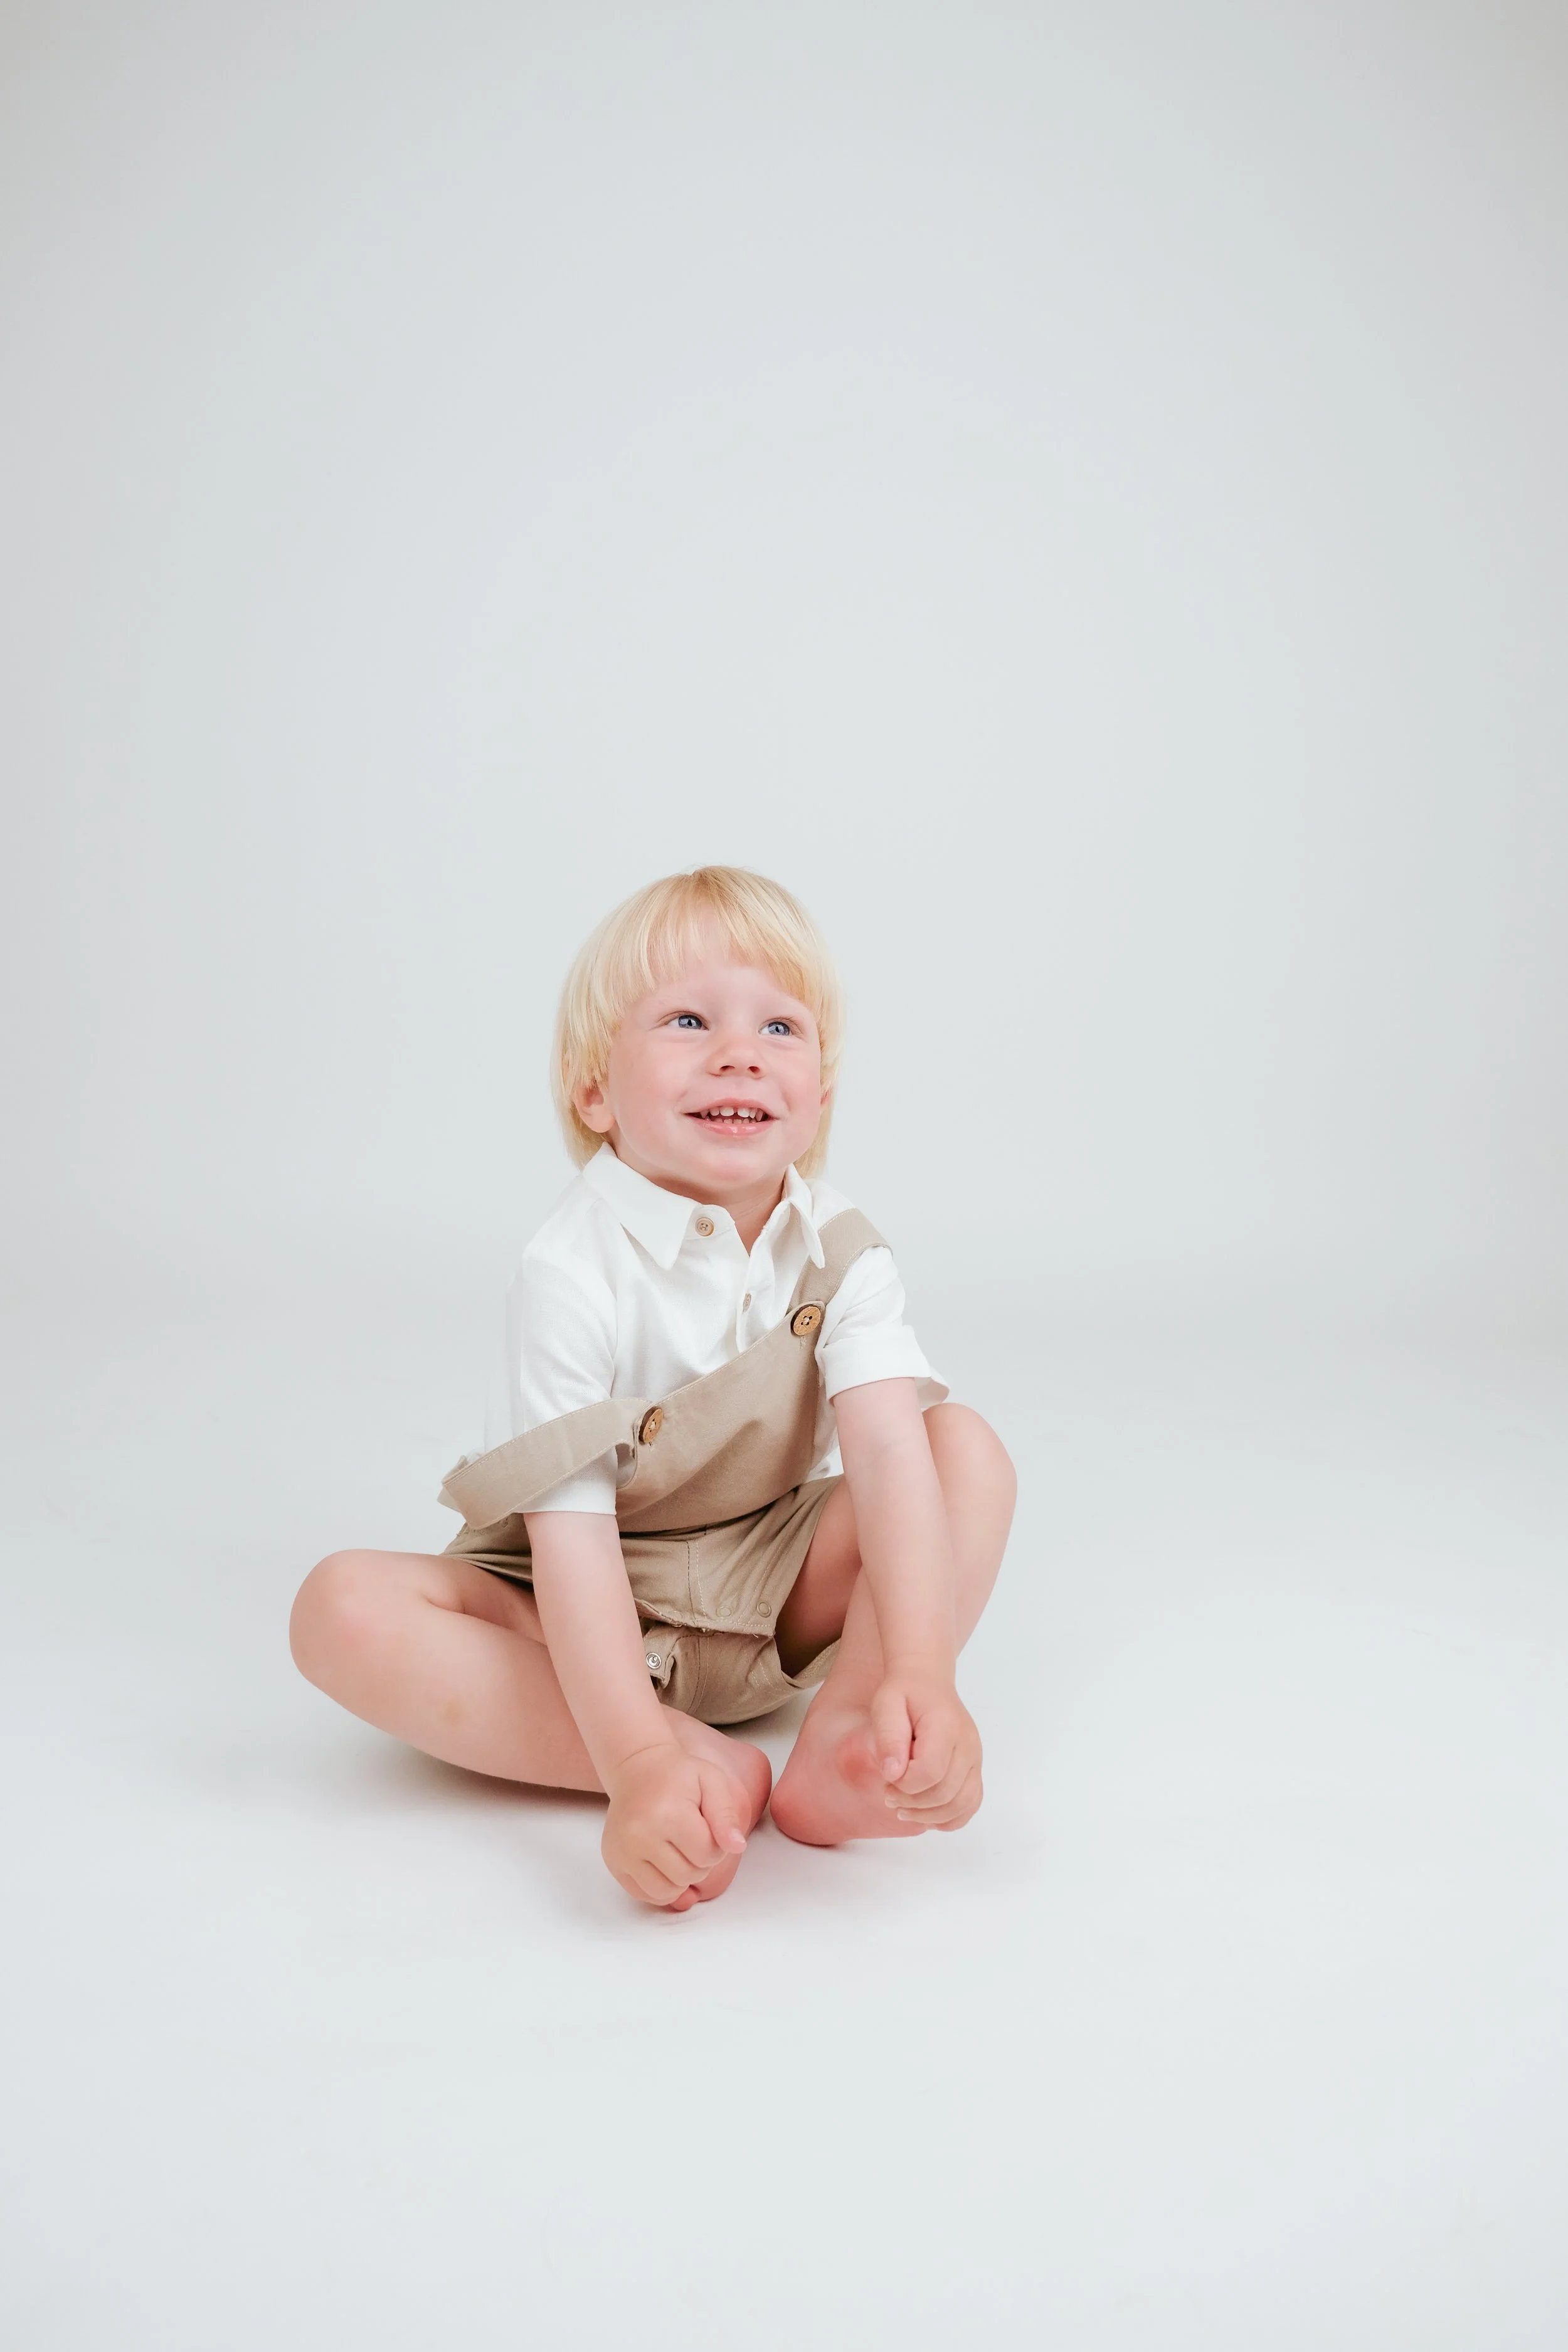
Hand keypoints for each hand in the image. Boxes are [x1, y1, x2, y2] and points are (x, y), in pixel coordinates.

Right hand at [601, 1742, 749, 1906]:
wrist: (637, 1768)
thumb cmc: (678, 1775)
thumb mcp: (712, 1781)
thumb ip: (726, 1815)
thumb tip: (737, 1847)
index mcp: (668, 1814)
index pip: (708, 1855)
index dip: (716, 1845)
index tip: (707, 1827)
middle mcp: (640, 1836)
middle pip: (688, 1876)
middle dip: (699, 1862)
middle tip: (692, 1837)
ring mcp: (622, 1851)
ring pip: (667, 1892)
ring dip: (680, 1878)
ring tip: (678, 1850)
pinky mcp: (613, 1861)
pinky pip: (645, 1894)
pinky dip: (660, 1886)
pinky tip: (662, 1861)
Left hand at [869, 1672, 983, 1830]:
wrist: (927, 1682)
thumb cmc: (904, 1693)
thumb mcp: (886, 1705)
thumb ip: (889, 1736)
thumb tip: (893, 1773)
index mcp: (946, 1727)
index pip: (930, 1772)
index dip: (905, 1785)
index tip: (886, 1778)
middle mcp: (968, 1745)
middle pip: (946, 1793)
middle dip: (912, 1803)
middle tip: (888, 1795)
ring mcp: (975, 1759)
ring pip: (962, 1805)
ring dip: (929, 1816)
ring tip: (904, 1809)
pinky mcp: (974, 1769)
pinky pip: (971, 1804)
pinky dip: (950, 1818)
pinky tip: (926, 1815)